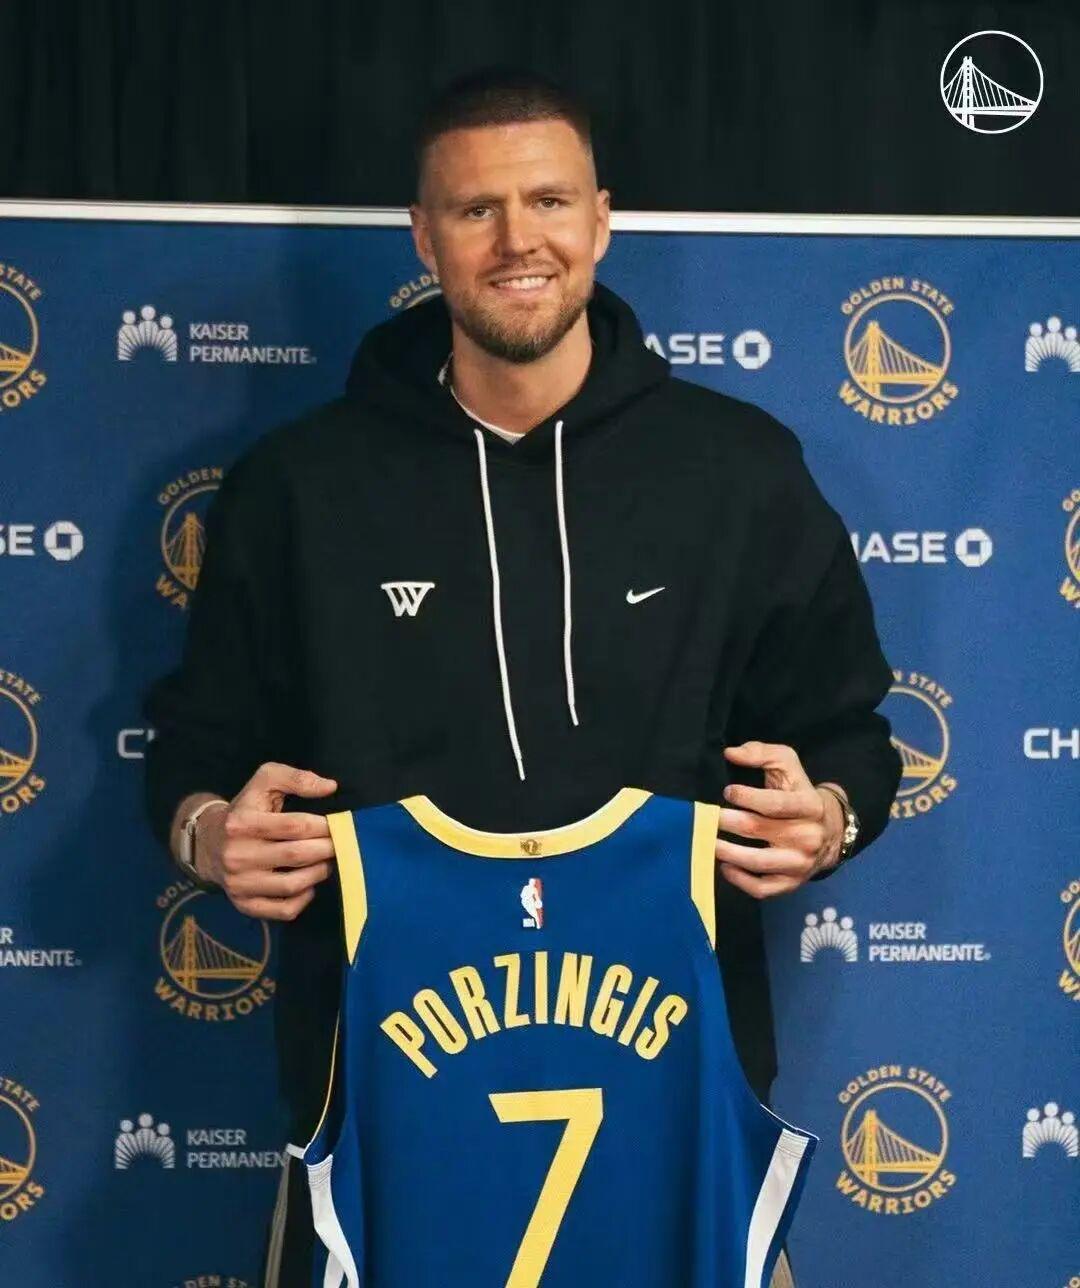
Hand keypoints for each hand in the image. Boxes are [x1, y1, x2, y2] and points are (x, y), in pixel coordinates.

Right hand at [198, 762, 338, 920]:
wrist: (209, 842)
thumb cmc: (246, 808)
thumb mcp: (264, 781)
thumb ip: (296, 778)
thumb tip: (330, 787)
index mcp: (241, 822)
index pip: (295, 826)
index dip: (324, 826)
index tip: (337, 825)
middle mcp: (236, 855)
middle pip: (296, 855)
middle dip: (327, 849)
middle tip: (341, 844)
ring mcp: (239, 883)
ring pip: (292, 885)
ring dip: (319, 873)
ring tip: (327, 861)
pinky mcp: (244, 904)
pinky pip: (283, 911)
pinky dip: (303, 900)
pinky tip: (309, 884)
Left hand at [716, 741, 844, 898]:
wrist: (831, 829)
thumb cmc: (799, 792)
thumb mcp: (787, 764)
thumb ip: (760, 753)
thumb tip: (730, 754)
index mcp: (810, 806)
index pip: (774, 803)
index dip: (746, 797)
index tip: (728, 792)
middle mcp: (808, 836)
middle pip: (757, 829)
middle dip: (726, 821)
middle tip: (705, 816)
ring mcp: (800, 863)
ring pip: (757, 861)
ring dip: (726, 851)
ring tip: (707, 840)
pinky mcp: (792, 883)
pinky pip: (762, 889)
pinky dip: (740, 880)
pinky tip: (725, 866)